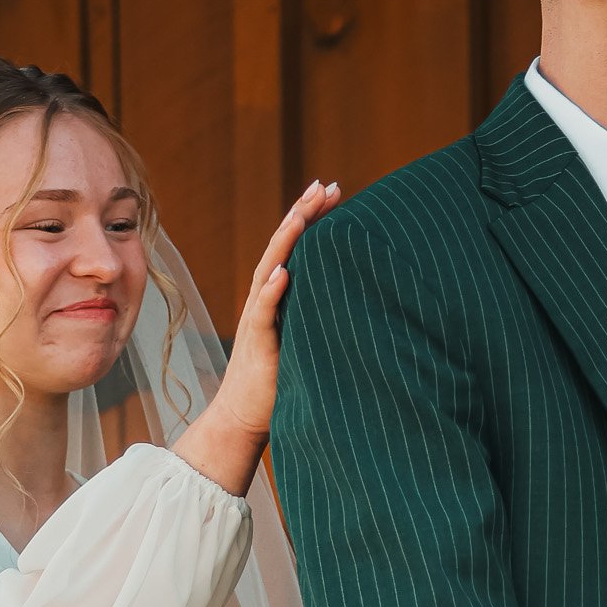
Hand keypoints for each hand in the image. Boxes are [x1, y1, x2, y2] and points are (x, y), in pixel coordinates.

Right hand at [170, 179, 340, 499]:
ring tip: (301, 215)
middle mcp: (264, 303)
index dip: (312, 218)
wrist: (245, 420)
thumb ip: (320, 318)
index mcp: (277, 299)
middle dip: (302, 215)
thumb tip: (361, 299)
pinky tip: (283, 272)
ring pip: (269, 271)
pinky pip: (262, 314)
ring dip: (285, 242)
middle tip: (324, 186)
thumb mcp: (307, 343)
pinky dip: (272, 292)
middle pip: (282, 248)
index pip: (295, 248)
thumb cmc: (279, 385)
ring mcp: (257, 322)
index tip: (334, 191)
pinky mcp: (257, 347)